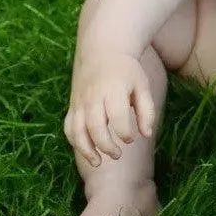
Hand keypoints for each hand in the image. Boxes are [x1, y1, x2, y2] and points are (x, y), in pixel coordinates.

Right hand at [64, 51, 154, 165]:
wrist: (102, 52)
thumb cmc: (128, 72)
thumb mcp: (142, 86)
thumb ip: (146, 111)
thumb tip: (146, 135)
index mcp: (113, 89)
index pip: (116, 115)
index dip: (124, 132)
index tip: (130, 139)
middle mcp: (93, 96)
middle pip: (94, 126)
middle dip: (105, 145)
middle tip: (117, 155)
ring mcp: (80, 102)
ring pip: (76, 129)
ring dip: (85, 149)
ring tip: (98, 163)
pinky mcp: (73, 105)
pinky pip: (69, 127)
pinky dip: (75, 142)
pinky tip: (87, 152)